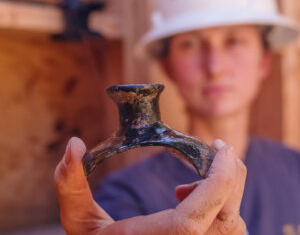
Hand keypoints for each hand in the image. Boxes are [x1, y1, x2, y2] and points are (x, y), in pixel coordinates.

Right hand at [54, 137, 246, 234]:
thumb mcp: (79, 222)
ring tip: (187, 184)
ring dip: (223, 193)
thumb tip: (73, 143)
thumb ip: (70, 183)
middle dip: (230, 176)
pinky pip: (228, 234)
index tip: (222, 147)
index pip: (200, 215)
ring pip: (235, 228)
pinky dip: (220, 209)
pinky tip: (188, 200)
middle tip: (217, 148)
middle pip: (230, 218)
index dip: (220, 179)